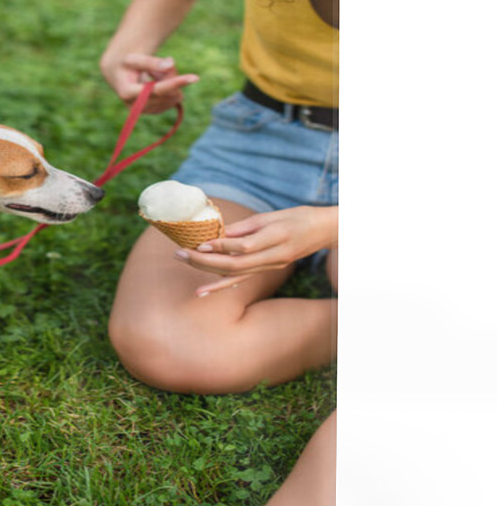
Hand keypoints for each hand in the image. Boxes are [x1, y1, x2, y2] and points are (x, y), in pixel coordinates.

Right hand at [104, 54, 198, 113]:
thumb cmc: (125, 64)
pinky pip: (172, 101)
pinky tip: (159, 80)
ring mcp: (145, 111)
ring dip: (171, 81)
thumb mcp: (134, 58)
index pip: (157, 90)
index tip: (195, 77)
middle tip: (166, 62)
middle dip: (172, 76)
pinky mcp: (153, 112)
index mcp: (128, 92)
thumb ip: (151, 61)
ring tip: (157, 72)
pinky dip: (170, 88)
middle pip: (168, 93)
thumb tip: (171, 64)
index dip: (176, 83)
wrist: (119, 74)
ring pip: (173, 97)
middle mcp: (136, 106)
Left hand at [175, 206, 337, 296]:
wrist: (324, 231)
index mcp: (277, 237)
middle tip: (180, 253)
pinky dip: (222, 285)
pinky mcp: (268, 270)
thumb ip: (247, 226)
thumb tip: (220, 233)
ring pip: (236, 275)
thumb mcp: (273, 215)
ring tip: (185, 265)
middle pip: (235, 264)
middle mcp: (274, 256)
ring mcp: (271, 266)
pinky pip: (242, 279)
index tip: (199, 243)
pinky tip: (204, 290)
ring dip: (208, 273)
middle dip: (205, 261)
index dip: (220, 246)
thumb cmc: (298, 217)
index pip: (244, 247)